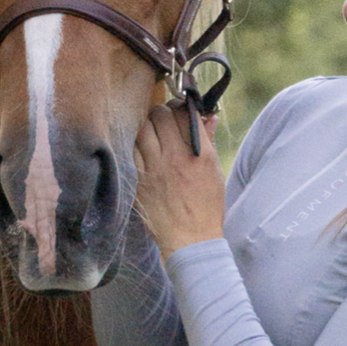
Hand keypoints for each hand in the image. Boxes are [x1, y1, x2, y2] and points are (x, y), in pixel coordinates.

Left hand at [133, 104, 224, 260]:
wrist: (190, 239)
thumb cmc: (206, 206)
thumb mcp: (214, 172)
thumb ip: (208, 141)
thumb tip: (207, 118)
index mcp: (198, 155)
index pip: (185, 114)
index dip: (181, 106)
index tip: (180, 107)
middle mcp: (174, 158)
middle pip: (160, 116)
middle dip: (162, 111)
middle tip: (163, 115)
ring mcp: (153, 169)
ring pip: (142, 130)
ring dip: (146, 125)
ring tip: (151, 129)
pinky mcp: (139, 182)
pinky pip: (132, 152)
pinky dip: (137, 145)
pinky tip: (143, 149)